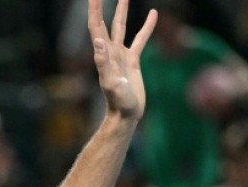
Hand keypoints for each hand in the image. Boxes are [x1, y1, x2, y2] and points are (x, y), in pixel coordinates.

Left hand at [88, 0, 156, 119]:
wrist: (126, 114)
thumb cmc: (118, 102)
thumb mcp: (111, 83)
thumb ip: (103, 64)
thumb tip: (98, 42)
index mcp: (104, 54)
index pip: (96, 27)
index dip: (94, 12)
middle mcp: (110, 52)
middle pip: (105, 23)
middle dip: (101, 8)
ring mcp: (121, 55)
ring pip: (121, 28)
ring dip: (122, 12)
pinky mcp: (132, 61)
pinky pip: (140, 39)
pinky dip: (147, 27)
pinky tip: (153, 14)